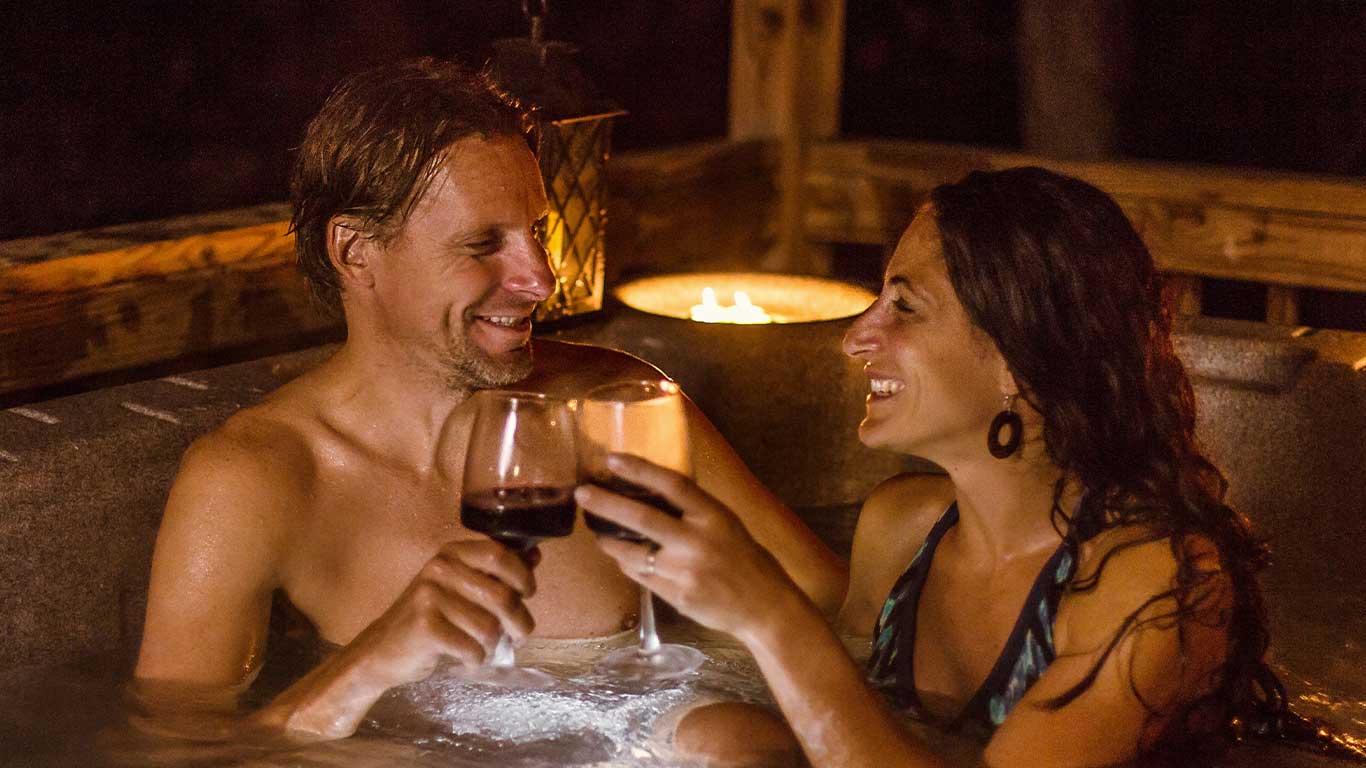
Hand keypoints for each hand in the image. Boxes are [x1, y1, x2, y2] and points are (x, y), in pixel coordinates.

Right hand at [344, 539, 537, 687]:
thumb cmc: (431, 618)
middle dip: (520, 622)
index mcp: (453, 553)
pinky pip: (471, 648)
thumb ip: (497, 572)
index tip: (528, 593)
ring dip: (494, 645)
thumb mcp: (461, 587)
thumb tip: (535, 555)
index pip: (499, 553)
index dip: (523, 575)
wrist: (381, 649)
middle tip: (520, 635)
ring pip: (489, 626)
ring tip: (485, 647)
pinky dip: (475, 659)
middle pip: (502, 595)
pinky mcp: (424, 626)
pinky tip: (467, 658)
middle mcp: (440, 568)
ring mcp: (429, 596)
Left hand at [574, 454, 802, 643]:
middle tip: (582, 493)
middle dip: (607, 504)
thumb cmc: (744, 558)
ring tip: (598, 532)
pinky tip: (623, 558)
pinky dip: (628, 565)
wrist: (763, 605)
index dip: (640, 468)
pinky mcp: (676, 596)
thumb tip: (652, 492)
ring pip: (633, 554)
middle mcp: (697, 541)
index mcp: (713, 516)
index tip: (612, 458)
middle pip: (642, 519)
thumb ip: (693, 511)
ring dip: (610, 542)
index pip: (672, 484)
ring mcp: (685, 571)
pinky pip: (641, 577)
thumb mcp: (726, 523)